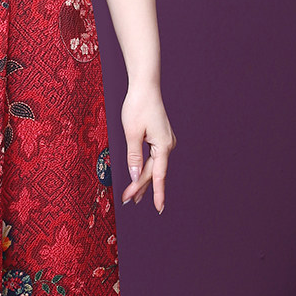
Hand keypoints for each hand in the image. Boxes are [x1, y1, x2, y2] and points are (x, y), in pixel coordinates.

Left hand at [119, 84, 175, 213]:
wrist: (145, 87)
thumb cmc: (138, 106)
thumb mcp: (131, 132)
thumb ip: (134, 156)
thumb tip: (134, 176)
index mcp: (163, 145)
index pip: (158, 175)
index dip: (156, 193)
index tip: (158, 208)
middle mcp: (168, 145)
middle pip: (153, 171)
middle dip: (140, 187)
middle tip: (128, 200)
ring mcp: (165, 141)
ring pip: (153, 165)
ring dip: (142, 179)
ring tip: (134, 196)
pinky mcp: (161, 137)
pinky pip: (153, 157)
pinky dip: (145, 167)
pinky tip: (140, 176)